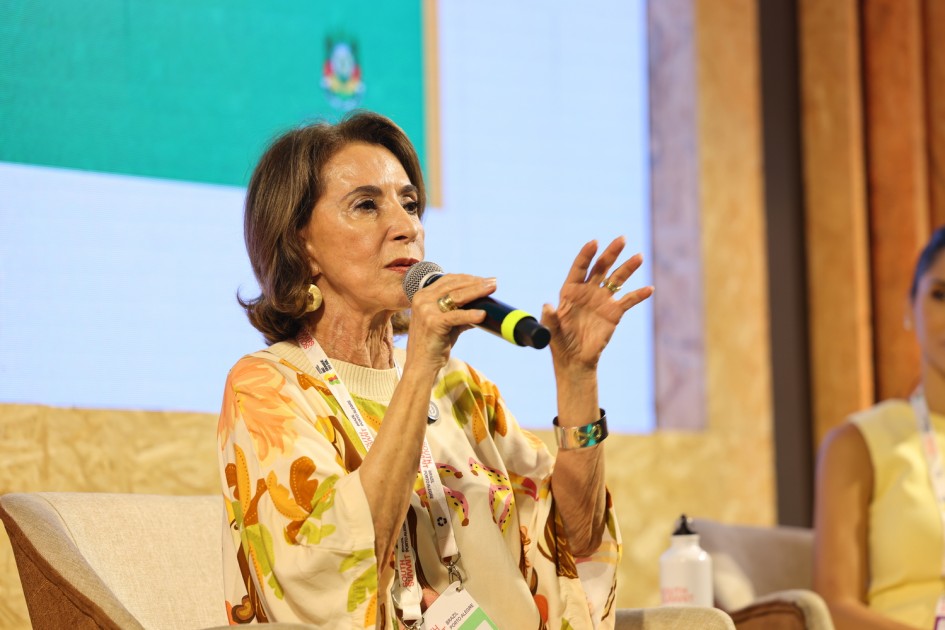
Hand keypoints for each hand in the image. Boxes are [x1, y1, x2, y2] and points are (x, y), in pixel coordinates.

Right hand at [405, 274, 494, 371]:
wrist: (421, 365)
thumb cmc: (435, 345)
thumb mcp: (447, 323)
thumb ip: (460, 312)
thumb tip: (483, 306)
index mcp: (423, 295)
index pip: (448, 280)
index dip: (468, 278)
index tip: (485, 279)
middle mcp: (422, 299)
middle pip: (454, 285)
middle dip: (476, 282)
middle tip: (493, 282)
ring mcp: (426, 310)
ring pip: (457, 296)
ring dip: (477, 291)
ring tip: (492, 289)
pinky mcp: (433, 323)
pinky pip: (456, 316)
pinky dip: (471, 315)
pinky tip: (483, 314)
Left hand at [541, 237, 653, 374]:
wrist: (575, 359)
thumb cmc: (559, 343)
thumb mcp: (551, 331)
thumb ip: (550, 317)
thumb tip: (546, 305)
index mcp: (570, 291)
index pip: (580, 268)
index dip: (586, 254)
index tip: (594, 242)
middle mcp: (588, 291)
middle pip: (601, 267)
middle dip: (611, 253)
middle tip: (621, 239)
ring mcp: (602, 300)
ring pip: (617, 279)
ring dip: (628, 268)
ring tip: (638, 257)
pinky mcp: (614, 313)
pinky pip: (628, 300)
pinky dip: (638, 295)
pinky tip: (649, 289)